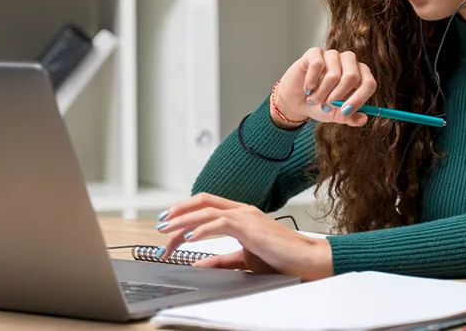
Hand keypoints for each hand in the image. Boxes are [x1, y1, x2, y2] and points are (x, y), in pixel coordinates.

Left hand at [155, 193, 333, 280]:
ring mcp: (246, 215)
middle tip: (160, 224)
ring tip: (166, 232)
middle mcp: (242, 210)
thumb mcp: (244, 259)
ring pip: (206, 210)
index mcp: (241, 215)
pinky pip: (219, 223)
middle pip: (202, 202)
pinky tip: (188, 238)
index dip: (185, 212)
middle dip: (177, 211)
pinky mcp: (249, 226)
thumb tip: (198, 263)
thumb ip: (222, 260)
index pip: (207, 205)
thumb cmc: (281, 258)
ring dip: (182, 221)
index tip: (168, 224)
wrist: (306, 259)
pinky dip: (200, 229)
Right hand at [272, 47, 376, 128]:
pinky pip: (317, 65)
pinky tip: (308, 88)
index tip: (345, 111)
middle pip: (352, 76)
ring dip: (321, 94)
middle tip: (326, 106)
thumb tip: (363, 119)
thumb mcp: (336, 115)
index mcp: (360, 76)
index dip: (359, 99)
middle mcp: (349, 62)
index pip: (369, 83)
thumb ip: (350, 118)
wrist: (297, 100)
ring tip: (314, 100)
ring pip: (333, 75)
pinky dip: (311, 81)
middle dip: (337, 97)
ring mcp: (332, 55)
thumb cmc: (320, 104)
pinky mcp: (315, 53)